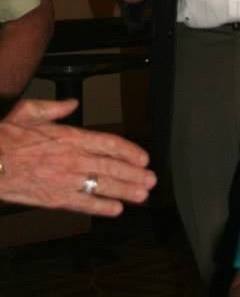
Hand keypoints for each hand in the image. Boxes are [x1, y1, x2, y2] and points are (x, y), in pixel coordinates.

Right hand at [0, 98, 156, 215]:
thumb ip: (56, 108)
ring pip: (102, 186)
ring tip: (142, 195)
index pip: (109, 143)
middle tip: (151, 180)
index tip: (143, 157)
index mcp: (70, 136)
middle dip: (134, 174)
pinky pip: (82, 204)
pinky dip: (100, 207)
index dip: (129, 151)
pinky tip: (115, 209)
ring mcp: (64, 179)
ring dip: (125, 191)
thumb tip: (72, 104)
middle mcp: (72, 158)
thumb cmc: (6, 136)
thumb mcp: (30, 111)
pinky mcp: (53, 198)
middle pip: (111, 167)